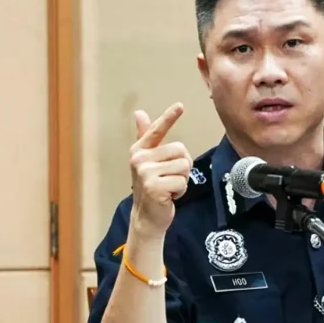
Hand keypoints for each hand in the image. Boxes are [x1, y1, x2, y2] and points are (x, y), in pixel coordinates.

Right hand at [129, 103, 192, 235]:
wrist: (147, 217)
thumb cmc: (151, 187)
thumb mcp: (148, 162)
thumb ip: (146, 137)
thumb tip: (139, 113)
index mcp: (139, 150)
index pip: (156, 130)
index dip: (169, 117)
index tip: (180, 105)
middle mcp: (140, 159)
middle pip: (180, 150)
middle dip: (183, 167)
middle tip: (170, 179)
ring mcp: (145, 173)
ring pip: (184, 166)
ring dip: (182, 180)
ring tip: (169, 188)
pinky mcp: (154, 187)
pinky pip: (182, 181)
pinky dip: (181, 191)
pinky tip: (169, 197)